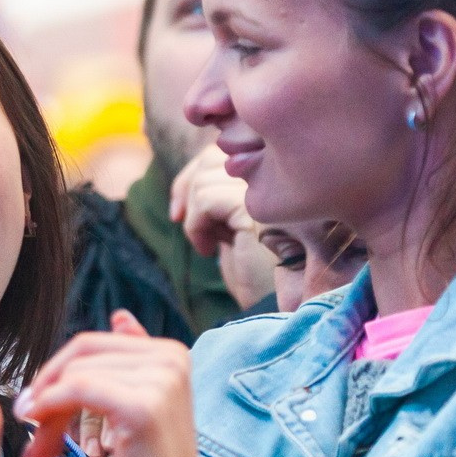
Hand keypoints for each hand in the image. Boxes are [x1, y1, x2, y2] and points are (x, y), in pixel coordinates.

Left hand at [17, 311, 202, 456]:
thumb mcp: (139, 404)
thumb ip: (128, 361)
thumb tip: (120, 314)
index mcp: (169, 352)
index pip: (91, 345)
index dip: (55, 373)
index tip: (35, 406)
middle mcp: (170, 358)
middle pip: (80, 356)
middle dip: (47, 389)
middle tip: (29, 426)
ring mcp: (160, 379)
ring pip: (75, 374)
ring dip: (47, 411)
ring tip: (42, 448)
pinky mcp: (143, 405)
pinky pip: (78, 389)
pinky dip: (51, 409)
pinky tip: (42, 438)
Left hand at [171, 144, 275, 303]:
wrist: (277, 305)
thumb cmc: (258, 268)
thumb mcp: (232, 225)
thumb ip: (220, 195)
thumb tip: (187, 181)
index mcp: (271, 174)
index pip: (221, 151)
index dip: (191, 176)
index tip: (179, 212)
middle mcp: (274, 175)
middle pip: (210, 157)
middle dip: (185, 188)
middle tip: (179, 220)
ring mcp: (268, 189)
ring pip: (204, 177)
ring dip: (194, 215)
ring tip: (208, 243)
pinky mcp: (256, 208)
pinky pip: (206, 200)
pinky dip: (196, 226)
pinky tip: (208, 250)